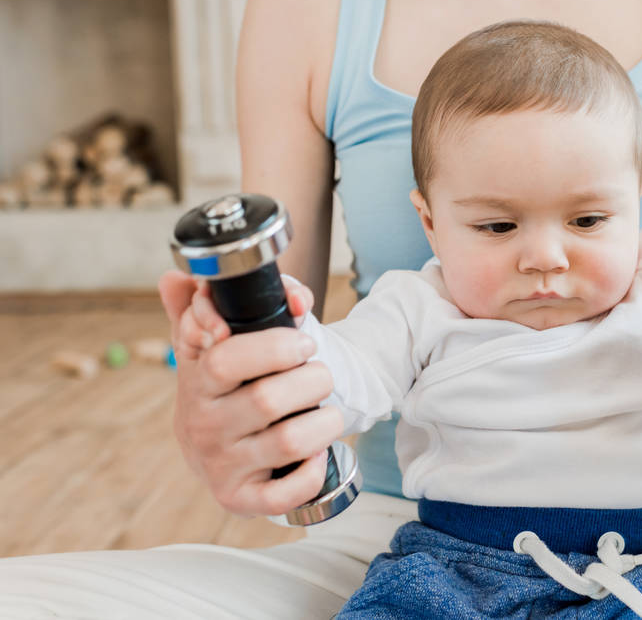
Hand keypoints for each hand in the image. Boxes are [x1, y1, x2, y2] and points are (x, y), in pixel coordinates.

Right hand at [158, 270, 343, 516]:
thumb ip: (203, 301)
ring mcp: (222, 466)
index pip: (227, 359)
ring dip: (325, 420)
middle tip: (320, 374)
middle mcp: (203, 426)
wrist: (217, 447)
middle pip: (269, 399)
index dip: (274, 346)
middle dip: (313, 379)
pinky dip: (314, 470)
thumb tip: (180, 276)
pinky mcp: (242, 500)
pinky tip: (317, 452)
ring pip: (290, 441)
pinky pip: (287, 493)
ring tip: (327, 410)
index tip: (303, 341)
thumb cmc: (226, 385)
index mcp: (195, 380)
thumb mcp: (210, 339)